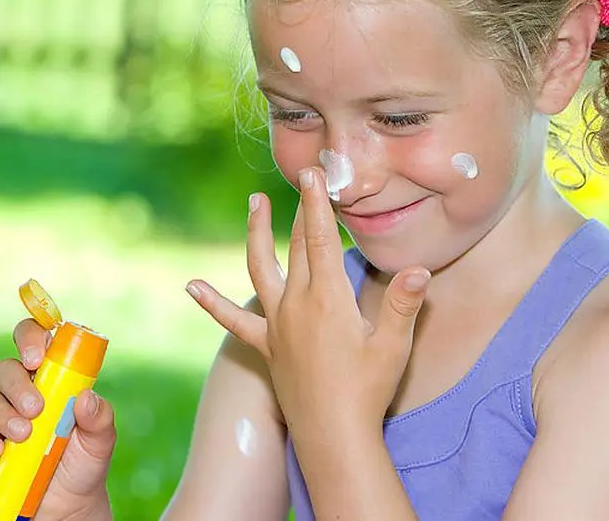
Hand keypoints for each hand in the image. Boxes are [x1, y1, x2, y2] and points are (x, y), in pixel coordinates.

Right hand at [0, 318, 115, 519]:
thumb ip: (100, 417)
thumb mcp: (101, 441)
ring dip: (1, 415)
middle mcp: (20, 391)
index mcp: (50, 377)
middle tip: (35, 409)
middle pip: (5, 369)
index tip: (36, 359)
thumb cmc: (84, 462)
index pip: (34, 340)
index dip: (31, 339)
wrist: (67, 505)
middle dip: (17, 386)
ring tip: (23, 436)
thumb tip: (87, 397)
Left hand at [187, 167, 430, 436]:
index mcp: (328, 299)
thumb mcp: (392, 347)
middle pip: (294, 247)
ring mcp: (277, 326)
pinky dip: (211, 302)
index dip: (316, 203)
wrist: (333, 435)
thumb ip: (402, 304)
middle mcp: (297, 306)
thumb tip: (418, 270)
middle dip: (296, 209)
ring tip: (254, 205)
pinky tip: (190, 286)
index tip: (312, 173)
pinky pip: (234, 320)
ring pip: (261, 269)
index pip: (319, 239)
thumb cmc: (368, 391)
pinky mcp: (266, 347)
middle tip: (297, 177)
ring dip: (257, 235)